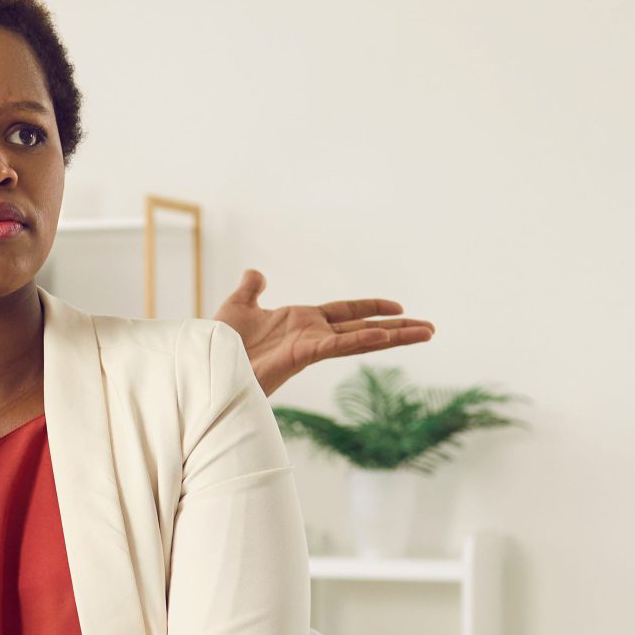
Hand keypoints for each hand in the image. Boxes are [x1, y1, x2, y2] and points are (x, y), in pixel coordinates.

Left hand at [213, 269, 434, 396]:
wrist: (205, 362)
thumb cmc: (218, 342)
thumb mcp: (238, 305)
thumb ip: (251, 289)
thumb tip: (256, 273)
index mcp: (302, 322)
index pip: (346, 312)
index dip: (371, 308)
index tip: (398, 306)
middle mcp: (312, 335)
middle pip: (364, 327)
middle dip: (398, 329)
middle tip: (430, 329)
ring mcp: (310, 346)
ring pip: (361, 338)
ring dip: (394, 336)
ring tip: (426, 333)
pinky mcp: (302, 355)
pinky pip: (337, 345)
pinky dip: (360, 339)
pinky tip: (384, 335)